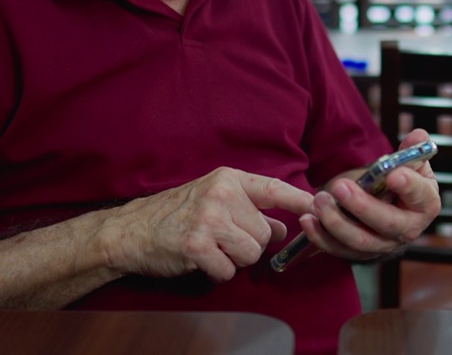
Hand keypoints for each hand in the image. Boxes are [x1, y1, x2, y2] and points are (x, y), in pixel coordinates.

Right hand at [99, 168, 313, 282]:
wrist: (130, 231)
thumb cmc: (173, 215)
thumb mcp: (213, 200)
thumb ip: (249, 209)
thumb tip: (284, 228)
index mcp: (228, 179)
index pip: (273, 188)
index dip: (300, 199)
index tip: (321, 204)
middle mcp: (221, 195)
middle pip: (265, 233)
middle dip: (248, 244)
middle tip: (221, 240)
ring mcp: (209, 219)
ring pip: (251, 253)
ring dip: (233, 260)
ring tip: (210, 249)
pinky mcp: (197, 245)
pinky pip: (228, 270)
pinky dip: (215, 273)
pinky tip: (198, 260)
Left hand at [299, 129, 440, 261]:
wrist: (387, 204)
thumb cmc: (399, 179)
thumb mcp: (409, 163)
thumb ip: (411, 150)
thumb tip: (417, 136)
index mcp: (425, 203)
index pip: (420, 195)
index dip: (408, 185)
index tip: (392, 174)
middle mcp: (407, 229)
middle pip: (387, 223)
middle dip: (361, 206)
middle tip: (339, 187)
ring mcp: (382, 245)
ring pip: (360, 241)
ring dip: (336, 222)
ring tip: (319, 200)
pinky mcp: (359, 253)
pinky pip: (339, 250)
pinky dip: (321, 237)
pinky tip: (307, 220)